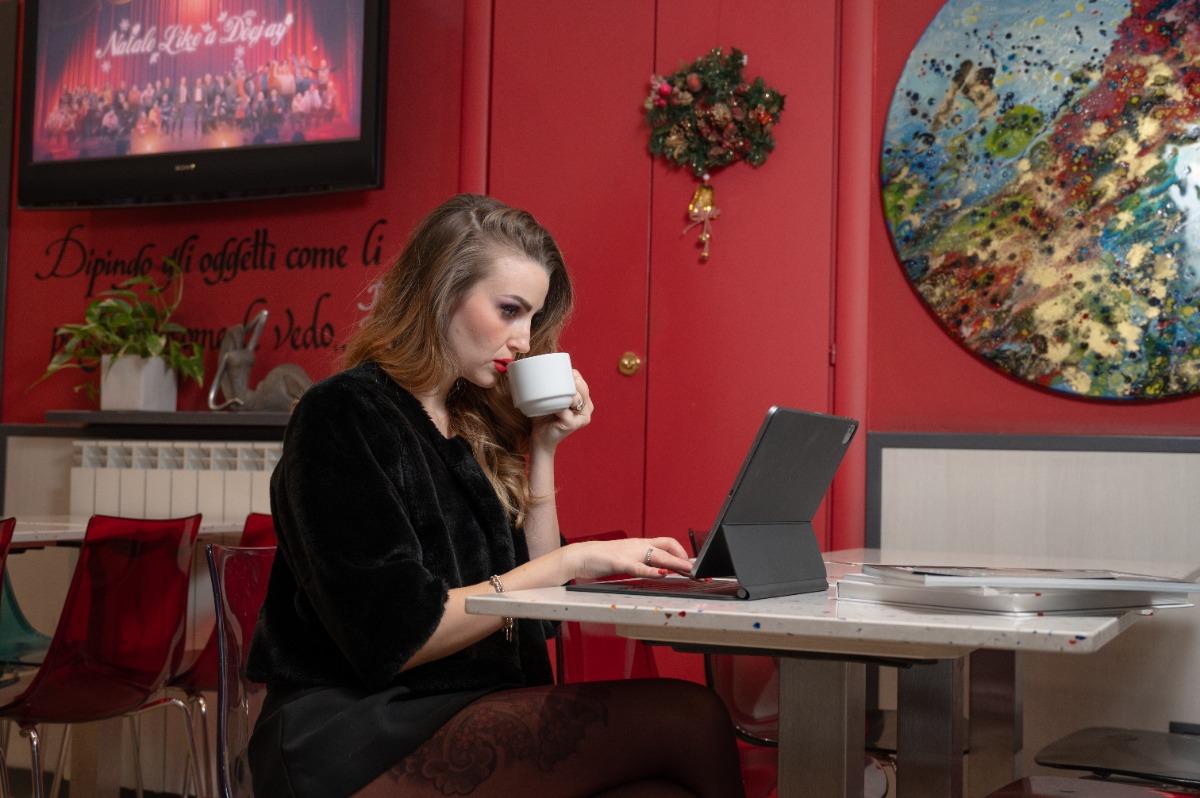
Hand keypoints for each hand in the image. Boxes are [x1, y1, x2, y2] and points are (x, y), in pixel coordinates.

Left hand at [531, 369, 592, 451]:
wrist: (540, 439)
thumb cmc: (544, 417)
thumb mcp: (550, 399)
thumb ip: (551, 387)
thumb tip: (539, 365)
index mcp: (585, 401)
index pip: (582, 382)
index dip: (572, 374)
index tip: (560, 370)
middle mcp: (587, 409)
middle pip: (582, 388)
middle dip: (571, 380)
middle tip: (555, 376)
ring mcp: (582, 418)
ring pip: (577, 399)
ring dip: (566, 393)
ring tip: (553, 391)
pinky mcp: (573, 425)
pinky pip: (566, 412)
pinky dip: (559, 408)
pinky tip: (553, 407)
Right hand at [563, 536, 693, 579]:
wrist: (580, 556)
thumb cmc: (602, 559)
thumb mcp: (626, 558)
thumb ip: (641, 562)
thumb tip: (658, 569)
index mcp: (639, 544)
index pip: (666, 542)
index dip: (680, 550)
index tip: (689, 561)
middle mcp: (637, 546)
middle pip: (666, 548)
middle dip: (682, 558)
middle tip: (694, 568)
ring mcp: (629, 553)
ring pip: (657, 556)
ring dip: (674, 563)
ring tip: (686, 570)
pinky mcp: (619, 563)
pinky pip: (638, 567)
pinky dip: (651, 571)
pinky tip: (661, 574)